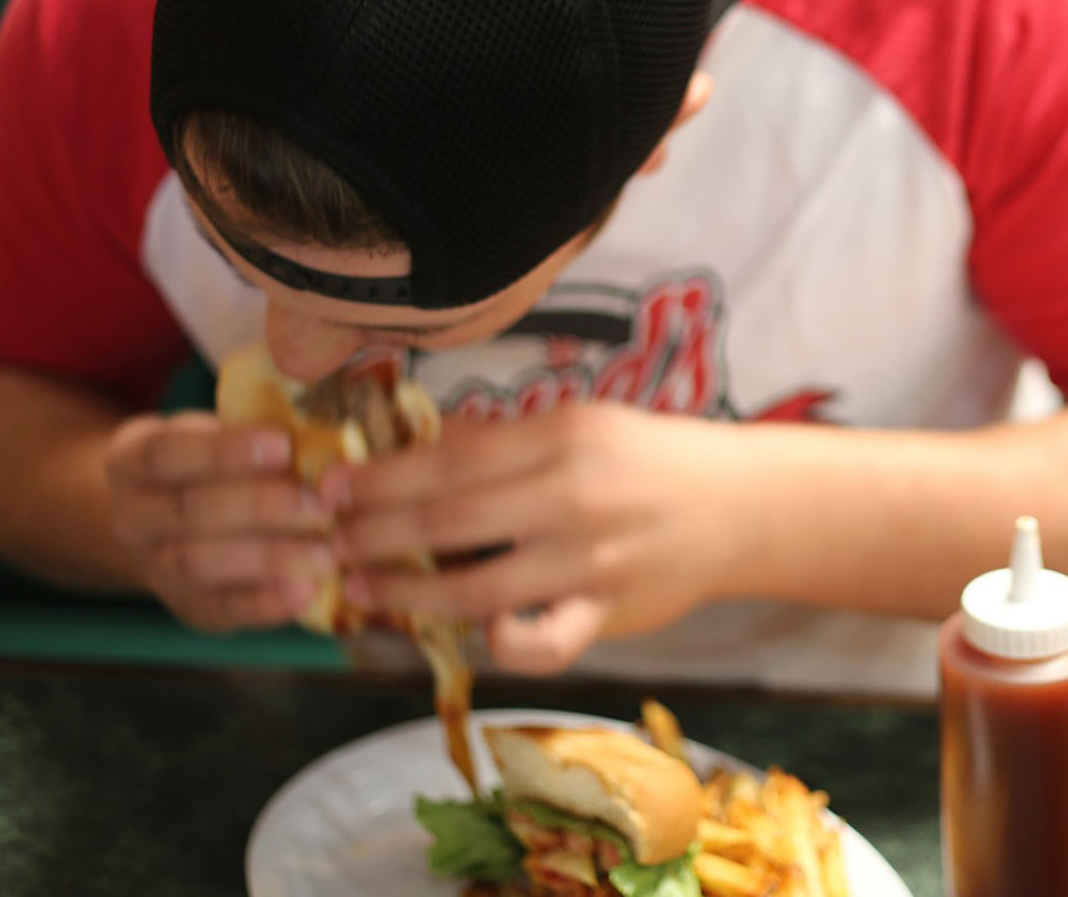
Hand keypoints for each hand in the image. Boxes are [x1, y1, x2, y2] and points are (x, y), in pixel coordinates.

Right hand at [104, 411, 331, 630]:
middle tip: (319, 505)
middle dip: (259, 506)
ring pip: (199, 562)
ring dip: (268, 557)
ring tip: (324, 552)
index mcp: (132, 461)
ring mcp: (153, 566)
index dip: (224, 451)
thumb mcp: (218, 436)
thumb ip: (254, 435)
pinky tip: (306, 590)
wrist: (177, 523)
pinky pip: (220, 609)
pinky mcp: (187, 606)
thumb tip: (321, 440)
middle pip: (189, 511)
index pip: (168, 453)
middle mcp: (131, 516)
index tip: (282, 446)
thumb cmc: (218, 465)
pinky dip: (265, 602)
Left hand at [324, 402, 744, 674]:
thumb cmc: (651, 460)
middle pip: (446, 521)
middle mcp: (572, 497)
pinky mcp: (607, 613)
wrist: (739, 506)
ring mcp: (588, 562)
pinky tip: (472, 633)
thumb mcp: (584, 424)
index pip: (449, 458)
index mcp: (562, 437)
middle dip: (372, 532)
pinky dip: (499, 642)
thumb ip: (509, 443)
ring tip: (363, 588)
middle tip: (328, 539)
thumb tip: (418, 453)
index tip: (332, 487)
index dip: (380, 477)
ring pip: (474, 589)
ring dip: (405, 593)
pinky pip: (540, 644)